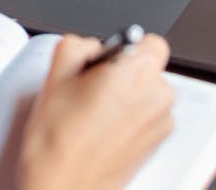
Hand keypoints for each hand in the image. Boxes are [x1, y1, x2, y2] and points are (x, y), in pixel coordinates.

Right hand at [17, 34, 174, 189]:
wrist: (62, 188)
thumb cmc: (58, 143)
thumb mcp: (55, 76)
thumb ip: (76, 45)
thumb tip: (87, 45)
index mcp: (137, 72)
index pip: (149, 40)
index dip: (123, 49)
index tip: (105, 62)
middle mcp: (157, 96)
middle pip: (148, 68)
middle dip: (124, 73)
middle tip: (93, 89)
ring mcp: (161, 123)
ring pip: (148, 93)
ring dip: (129, 97)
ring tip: (94, 115)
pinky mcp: (158, 143)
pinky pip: (149, 117)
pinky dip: (132, 120)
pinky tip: (103, 131)